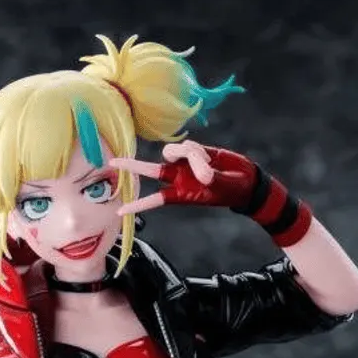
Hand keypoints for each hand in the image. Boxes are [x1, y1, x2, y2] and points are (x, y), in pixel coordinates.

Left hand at [111, 142, 258, 216]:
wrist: (245, 179)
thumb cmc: (233, 190)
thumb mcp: (222, 187)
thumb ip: (211, 178)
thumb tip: (202, 172)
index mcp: (181, 194)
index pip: (155, 199)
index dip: (138, 205)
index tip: (119, 212)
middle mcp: (178, 178)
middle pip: (150, 170)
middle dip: (132, 166)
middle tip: (112, 163)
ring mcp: (185, 164)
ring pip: (174, 152)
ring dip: (189, 157)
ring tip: (208, 168)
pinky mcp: (194, 151)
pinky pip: (187, 146)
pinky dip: (196, 152)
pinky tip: (209, 159)